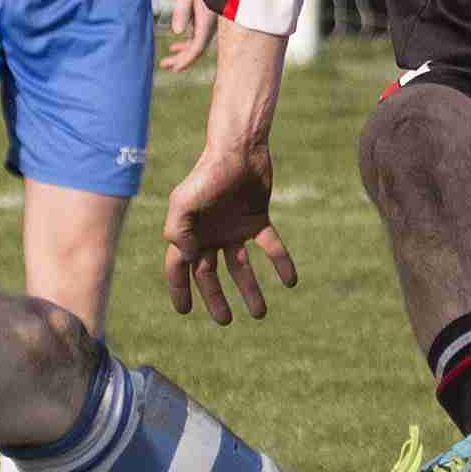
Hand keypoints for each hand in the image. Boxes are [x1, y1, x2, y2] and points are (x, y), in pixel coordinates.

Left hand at [161, 0, 216, 71]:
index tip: (172, 68)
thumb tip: (177, 32)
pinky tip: (176, 42)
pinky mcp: (205, 12)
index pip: (197, 47)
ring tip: (168, 59)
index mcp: (207, 16)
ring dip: (184, 51)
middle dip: (183, 60)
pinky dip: (187, 40)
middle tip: (166, 66)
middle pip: (198, 48)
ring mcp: (209, 17)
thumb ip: (182, 9)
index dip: (185, 60)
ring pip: (198, 41)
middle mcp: (211, 20)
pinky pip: (198, 32)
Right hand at [161, 141, 297, 322]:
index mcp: (189, 232)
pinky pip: (270, 247)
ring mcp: (233, 228)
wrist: (239, 150)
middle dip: (216, 298)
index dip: (180, 290)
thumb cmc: (207, 174)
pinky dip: (280, 263)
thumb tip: (191, 259)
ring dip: (249, 289)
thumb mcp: (183, 202)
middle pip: (210, 274)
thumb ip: (179, 231)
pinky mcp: (257, 220)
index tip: (184, 312)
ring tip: (259, 313)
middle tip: (226, 321)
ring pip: (240, 266)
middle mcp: (210, 234)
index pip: (180, 268)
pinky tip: (291, 281)